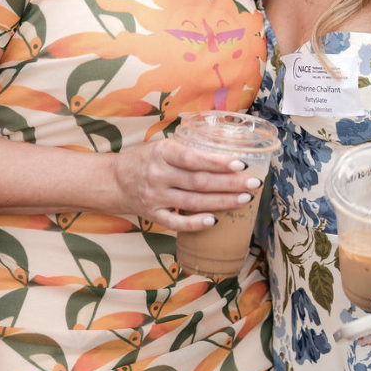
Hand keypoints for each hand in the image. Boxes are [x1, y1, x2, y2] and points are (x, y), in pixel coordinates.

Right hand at [110, 137, 261, 229]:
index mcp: (163, 152)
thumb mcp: (164, 146)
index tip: (240, 164)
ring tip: (245, 199)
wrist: (116, 181)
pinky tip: (214, 221)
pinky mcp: (154, 215)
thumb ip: (190, 149)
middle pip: (199, 182)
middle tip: (253, 183)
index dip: (217, 162)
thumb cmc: (147, 160)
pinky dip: (195, 223)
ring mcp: (156, 197)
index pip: (193, 158)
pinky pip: (176, 223)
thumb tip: (229, 150)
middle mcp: (159, 175)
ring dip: (221, 202)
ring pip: (193, 202)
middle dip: (230, 183)